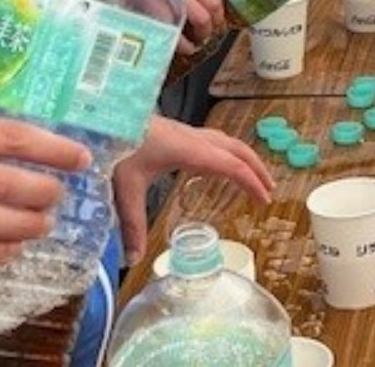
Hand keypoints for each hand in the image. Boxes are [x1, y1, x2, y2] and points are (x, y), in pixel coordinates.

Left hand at [112, 117, 273, 265]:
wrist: (104, 115)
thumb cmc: (116, 144)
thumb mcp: (125, 187)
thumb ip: (132, 223)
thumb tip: (134, 259)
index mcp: (189, 149)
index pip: (231, 165)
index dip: (251, 182)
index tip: (265, 199)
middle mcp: (193, 138)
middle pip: (236, 149)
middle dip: (256, 168)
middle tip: (269, 190)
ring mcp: (186, 132)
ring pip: (227, 142)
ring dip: (244, 158)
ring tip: (253, 177)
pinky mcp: (177, 131)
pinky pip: (214, 141)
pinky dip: (228, 153)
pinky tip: (219, 165)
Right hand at [142, 0, 223, 52]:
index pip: (213, 1)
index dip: (218, 18)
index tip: (217, 25)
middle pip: (201, 19)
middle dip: (205, 34)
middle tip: (203, 39)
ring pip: (178, 30)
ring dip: (186, 44)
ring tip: (187, 47)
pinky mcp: (132, 7)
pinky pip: (154, 31)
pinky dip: (162, 41)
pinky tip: (163, 43)